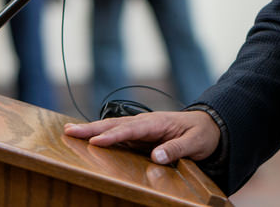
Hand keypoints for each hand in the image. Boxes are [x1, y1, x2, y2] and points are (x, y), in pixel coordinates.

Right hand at [64, 110, 219, 164]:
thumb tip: (156, 157)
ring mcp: (142, 127)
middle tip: (69, 131)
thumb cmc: (203, 134)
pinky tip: (87, 138)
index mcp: (158, 123)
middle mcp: (146, 122)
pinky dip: (101, 134)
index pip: (132, 129)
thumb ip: (176, 149)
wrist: (210, 125)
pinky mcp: (141, 134)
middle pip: (116, 124)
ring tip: (70, 131)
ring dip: (92, 129)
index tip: (96, 141)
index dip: (114, 135)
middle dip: (92, 128)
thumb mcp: (195, 143)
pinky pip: (118, 134)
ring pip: (113, 127)